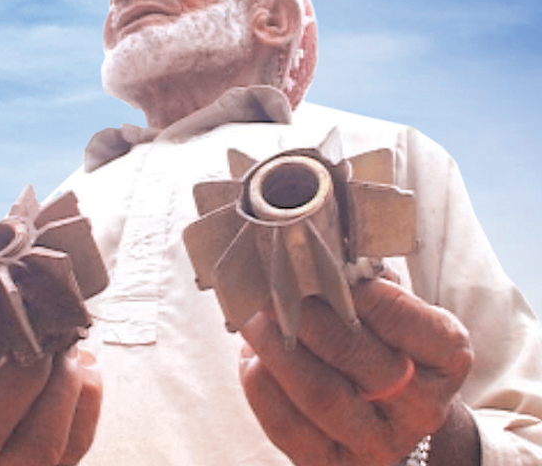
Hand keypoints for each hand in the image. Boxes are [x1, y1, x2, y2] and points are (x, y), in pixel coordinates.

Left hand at [239, 278, 476, 465]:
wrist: (389, 414)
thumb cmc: (384, 343)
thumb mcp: (393, 306)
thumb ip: (366, 281)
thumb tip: (317, 254)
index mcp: (446, 358)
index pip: (408, 322)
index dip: (361, 293)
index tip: (322, 267)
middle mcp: (420, 408)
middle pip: (355, 355)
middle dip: (304, 315)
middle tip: (270, 287)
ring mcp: (378, 444)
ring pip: (318, 392)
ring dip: (274, 346)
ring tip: (252, 317)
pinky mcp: (332, 465)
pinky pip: (286, 423)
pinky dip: (261, 383)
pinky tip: (251, 356)